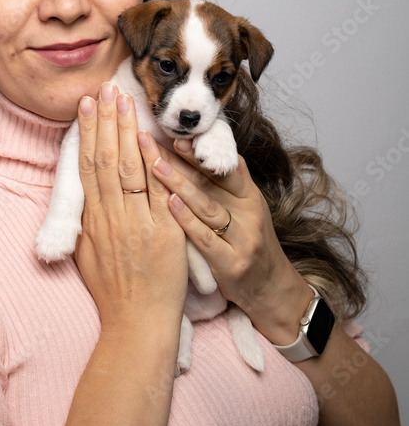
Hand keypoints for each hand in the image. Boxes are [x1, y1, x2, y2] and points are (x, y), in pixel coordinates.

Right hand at [72, 83, 189, 335]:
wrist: (136, 324)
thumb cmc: (113, 293)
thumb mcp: (87, 254)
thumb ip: (84, 223)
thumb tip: (80, 197)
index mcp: (92, 219)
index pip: (87, 166)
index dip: (86, 133)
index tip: (87, 106)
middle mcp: (110, 216)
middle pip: (106, 158)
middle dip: (106, 120)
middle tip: (108, 88)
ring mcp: (136, 222)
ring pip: (129, 168)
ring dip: (127, 131)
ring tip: (127, 101)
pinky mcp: (162, 232)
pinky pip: (158, 192)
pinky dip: (156, 164)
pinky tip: (153, 140)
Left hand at [148, 136, 313, 344]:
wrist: (271, 290)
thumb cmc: (250, 243)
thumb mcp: (249, 208)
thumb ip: (231, 180)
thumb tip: (212, 144)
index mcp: (250, 196)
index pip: (223, 167)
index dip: (199, 151)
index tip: (175, 134)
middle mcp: (248, 214)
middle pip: (210, 182)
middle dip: (181, 160)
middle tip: (153, 140)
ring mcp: (241, 239)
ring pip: (206, 206)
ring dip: (179, 184)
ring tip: (155, 165)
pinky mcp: (231, 264)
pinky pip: (205, 238)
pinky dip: (186, 220)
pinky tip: (169, 205)